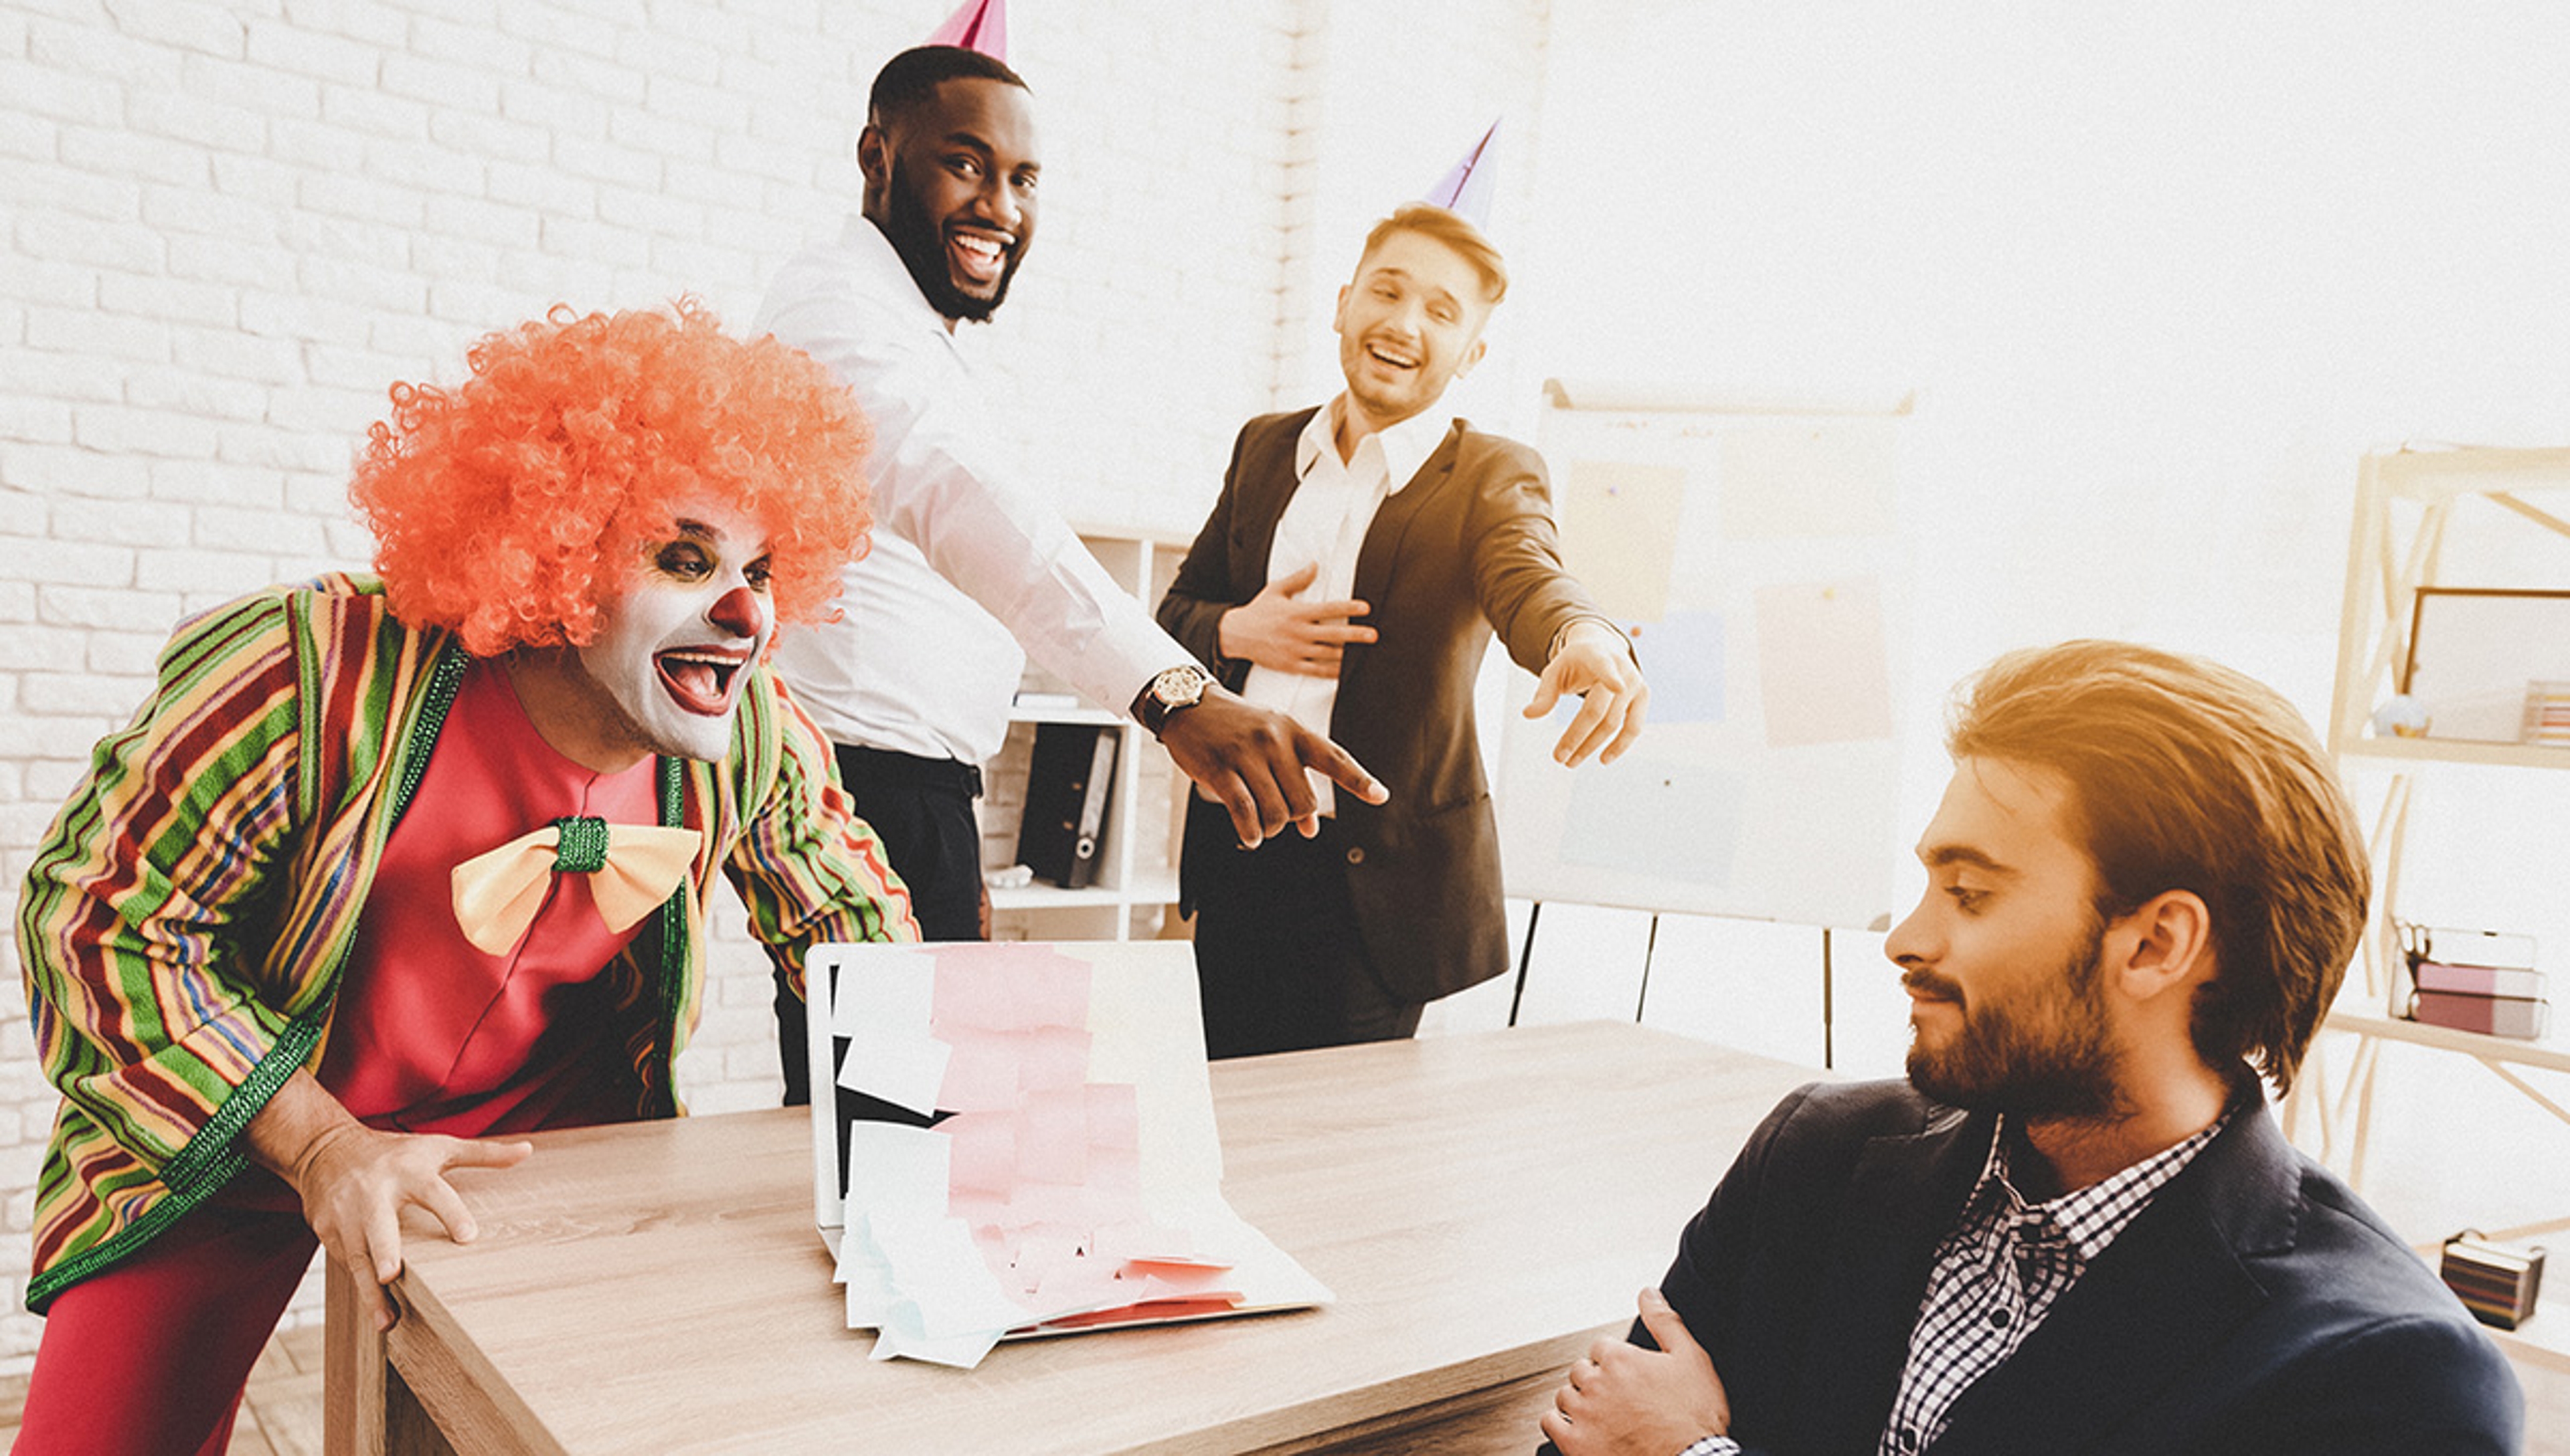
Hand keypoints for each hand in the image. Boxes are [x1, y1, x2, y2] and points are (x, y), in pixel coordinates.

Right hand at [245, 1071, 531, 1332]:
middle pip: (380, 1224)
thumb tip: (528, 1150)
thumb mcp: (438, 1148)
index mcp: (409, 1171)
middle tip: (392, 1275)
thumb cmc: (395, 1153)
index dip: (450, 1212)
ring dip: (369, 1290)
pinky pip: (346, 1261)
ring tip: (387, 1321)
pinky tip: (374, 1309)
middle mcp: (375, 1192)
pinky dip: (359, 1285)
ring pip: (358, 1255)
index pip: (433, 1192)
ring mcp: (346, 1213)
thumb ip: (482, 1154)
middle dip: (383, 1249)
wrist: (326, 1148)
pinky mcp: (326, 1230)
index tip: (468, 1236)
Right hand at [1157, 683, 1386, 847]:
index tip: (1381, 796)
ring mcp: (1247, 754)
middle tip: (1279, 818)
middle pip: (1304, 801)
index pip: (1334, 758)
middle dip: (1294, 819)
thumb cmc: (1238, 728)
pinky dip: (1252, 832)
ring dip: (1271, 828)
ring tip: (1261, 827)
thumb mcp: (1272, 745)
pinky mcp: (1221, 769)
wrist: (1191, 706)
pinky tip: (1251, 837)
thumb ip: (1296, 782)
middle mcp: (1275, 740)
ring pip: (1276, 811)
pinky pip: (1245, 812)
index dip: (1359, 780)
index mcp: (1294, 731)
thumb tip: (1311, 829)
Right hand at [1216, 562, 1375, 676]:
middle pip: (1333, 634)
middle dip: (1355, 635)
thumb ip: (1298, 579)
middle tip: (1373, 635)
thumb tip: (1315, 564)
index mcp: (1297, 613)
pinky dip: (1332, 672)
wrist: (1236, 635)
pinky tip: (1345, 671)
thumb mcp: (1276, 590)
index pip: (1328, 610)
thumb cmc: (1259, 611)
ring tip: (1364, 654)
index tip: (1366, 608)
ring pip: (1327, 655)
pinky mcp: (1291, 666)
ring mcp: (1295, 651)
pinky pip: (1316, 671)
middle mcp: (1298, 633)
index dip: (1348, 608)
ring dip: (1347, 655)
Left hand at [1524, 620, 1646, 766]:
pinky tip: (1603, 758)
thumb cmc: (1575, 663)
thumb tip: (1528, 714)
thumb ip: (1544, 693)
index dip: (1610, 676)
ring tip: (1571, 761)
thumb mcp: (1555, 671)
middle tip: (1558, 757)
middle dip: (1577, 736)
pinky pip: (1633, 727)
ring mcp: (1635, 683)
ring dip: (1592, 745)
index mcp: (1597, 655)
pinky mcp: (1643, 696)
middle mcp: (1621, 668)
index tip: (1617, 687)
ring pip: (1614, 723)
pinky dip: (1619, 745)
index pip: (1603, 666)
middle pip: (1598, 709)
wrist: (1602, 648)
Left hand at [1539, 1288, 1730, 1455]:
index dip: (1618, 1362)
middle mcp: (1596, 1383)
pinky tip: (1578, 1429)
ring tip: (1602, 1415)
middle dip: (1597, 1381)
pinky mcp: (1576, 1444)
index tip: (1630, 1377)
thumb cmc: (1694, 1418)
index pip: (1601, 1347)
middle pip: (1581, 1371)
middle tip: (1620, 1399)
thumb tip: (1648, 1294)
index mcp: (1619, 1359)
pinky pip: (1550, 1423)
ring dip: (1579, 1402)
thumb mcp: (1690, 1359)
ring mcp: (1583, 1415)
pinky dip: (1560, 1424)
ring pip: (1565, 1395)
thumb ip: (1665, 1321)